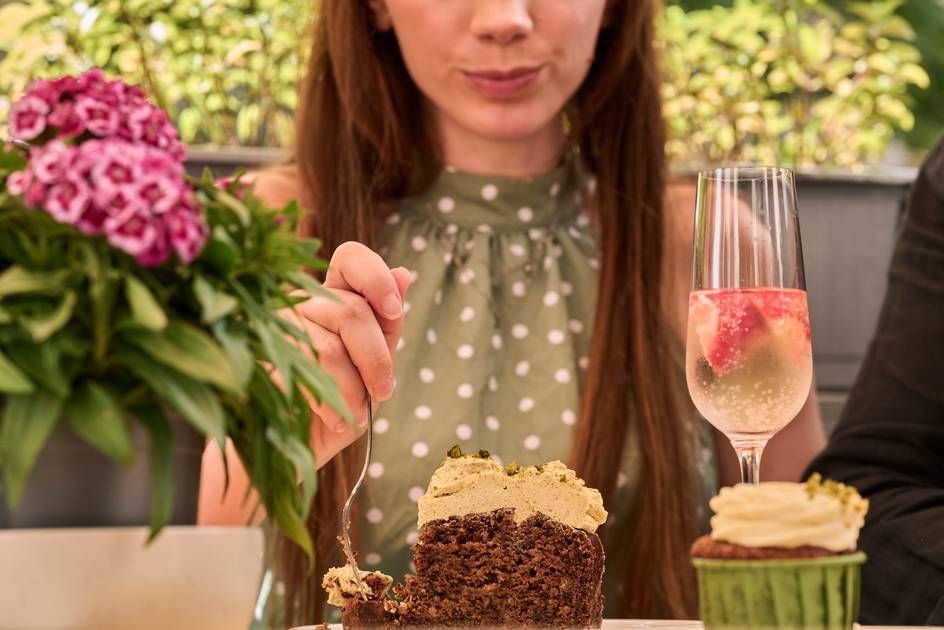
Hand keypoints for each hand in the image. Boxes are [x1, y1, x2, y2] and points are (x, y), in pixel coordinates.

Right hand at [294, 242, 409, 465]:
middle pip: (351, 310)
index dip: (375, 277)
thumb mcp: (373, 368)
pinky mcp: (260, 358)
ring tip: (358, 414)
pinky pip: (306, 374)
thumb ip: (387, 326)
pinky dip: (332, 402)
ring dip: (354, 387)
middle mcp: (301, 302)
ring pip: (330, 346)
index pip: (350, 257)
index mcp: (332, 296)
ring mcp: (276, 327)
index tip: (393, 311)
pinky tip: (338, 420)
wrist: (295, 451)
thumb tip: (403, 273)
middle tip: (384, 392)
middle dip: (376, 358)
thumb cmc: (339, 405)